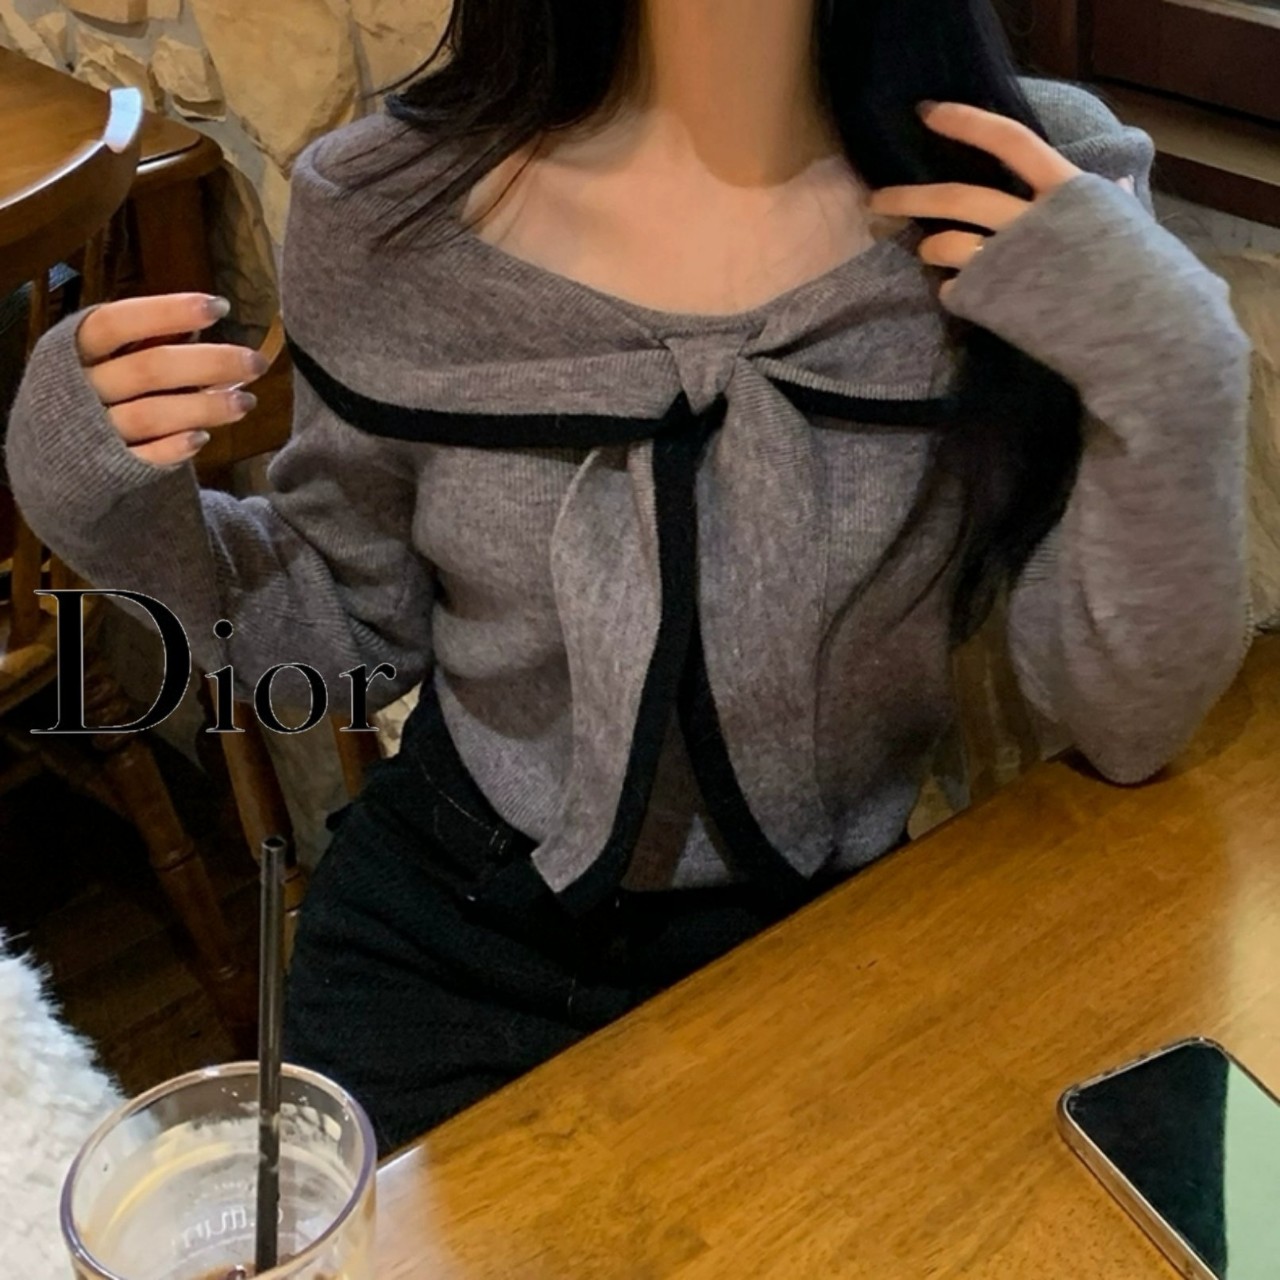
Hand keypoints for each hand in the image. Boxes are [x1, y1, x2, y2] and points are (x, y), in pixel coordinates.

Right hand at [77, 293, 268, 466]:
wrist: (46, 456)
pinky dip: (175, 447)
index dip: (167, 311)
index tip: (220, 307)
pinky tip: (204, 437)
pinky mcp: (109, 467)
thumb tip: (200, 318)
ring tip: (247, 401)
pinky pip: (145, 457)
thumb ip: (144, 339)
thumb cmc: (91, 389)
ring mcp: (94, 430)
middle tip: (256, 361)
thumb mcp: (103, 357)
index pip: (117, 322)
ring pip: (152, 415)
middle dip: (209, 363)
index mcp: (74, 349)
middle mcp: (80, 388)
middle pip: (149, 369)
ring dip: (205, 407)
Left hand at [867, 101, 1135, 301]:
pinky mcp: (993, 305)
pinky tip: (967, 296)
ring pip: (945, 243)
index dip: (967, 124)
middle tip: (878, 199)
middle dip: (910, 196)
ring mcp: (1010, 263)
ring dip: (929, 247)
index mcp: (1070, 190)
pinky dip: (953, 290)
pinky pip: (953, 290)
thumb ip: (1078, 210)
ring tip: (929, 251)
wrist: (1148, 336)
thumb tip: (1069, 197)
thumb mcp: (1119, 225)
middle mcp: (1033, 220)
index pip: (1010, 141)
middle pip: (958, 197)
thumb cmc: (1144, 283)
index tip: (929, 114)